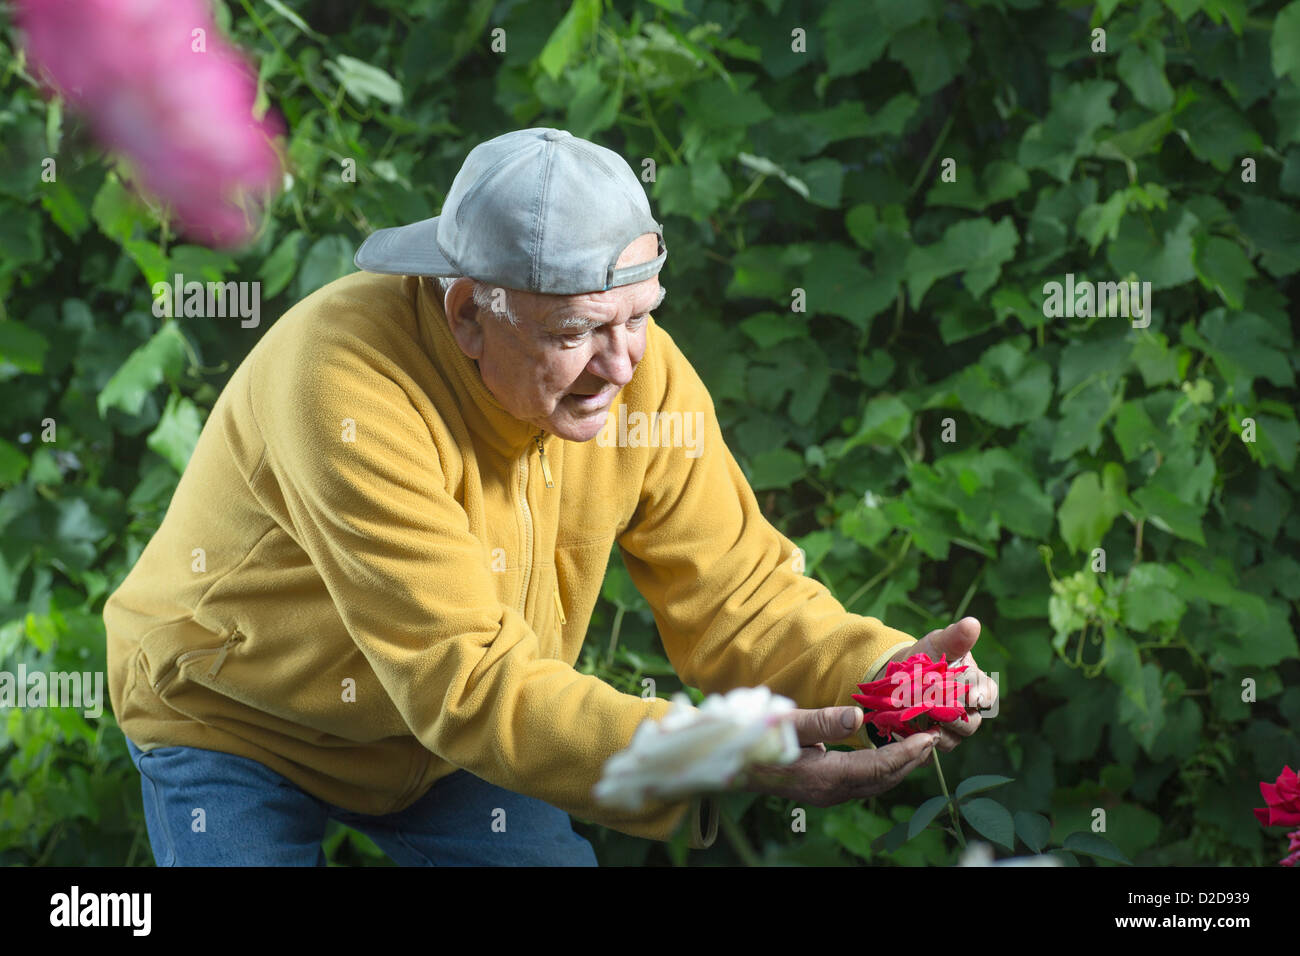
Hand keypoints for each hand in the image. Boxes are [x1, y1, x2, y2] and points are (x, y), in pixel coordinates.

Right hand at [738, 706, 938, 806]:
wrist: (729, 762)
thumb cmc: (753, 737)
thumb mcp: (785, 722)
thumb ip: (821, 721)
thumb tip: (859, 716)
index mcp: (824, 777)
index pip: (877, 768)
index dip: (906, 754)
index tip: (929, 738)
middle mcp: (830, 791)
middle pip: (882, 780)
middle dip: (912, 761)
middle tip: (936, 738)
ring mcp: (826, 792)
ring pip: (874, 783)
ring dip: (900, 765)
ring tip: (921, 744)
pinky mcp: (822, 787)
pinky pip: (862, 780)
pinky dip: (883, 766)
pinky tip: (889, 751)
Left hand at [887, 615, 997, 752]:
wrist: (899, 677)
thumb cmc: (926, 657)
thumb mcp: (937, 644)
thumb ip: (954, 638)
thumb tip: (972, 623)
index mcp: (977, 688)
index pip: (987, 695)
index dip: (981, 696)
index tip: (971, 695)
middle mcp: (968, 713)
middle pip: (969, 723)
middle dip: (953, 716)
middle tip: (935, 708)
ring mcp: (951, 731)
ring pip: (951, 740)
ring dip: (936, 733)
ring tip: (919, 723)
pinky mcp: (931, 743)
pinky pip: (929, 751)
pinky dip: (918, 745)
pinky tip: (905, 734)